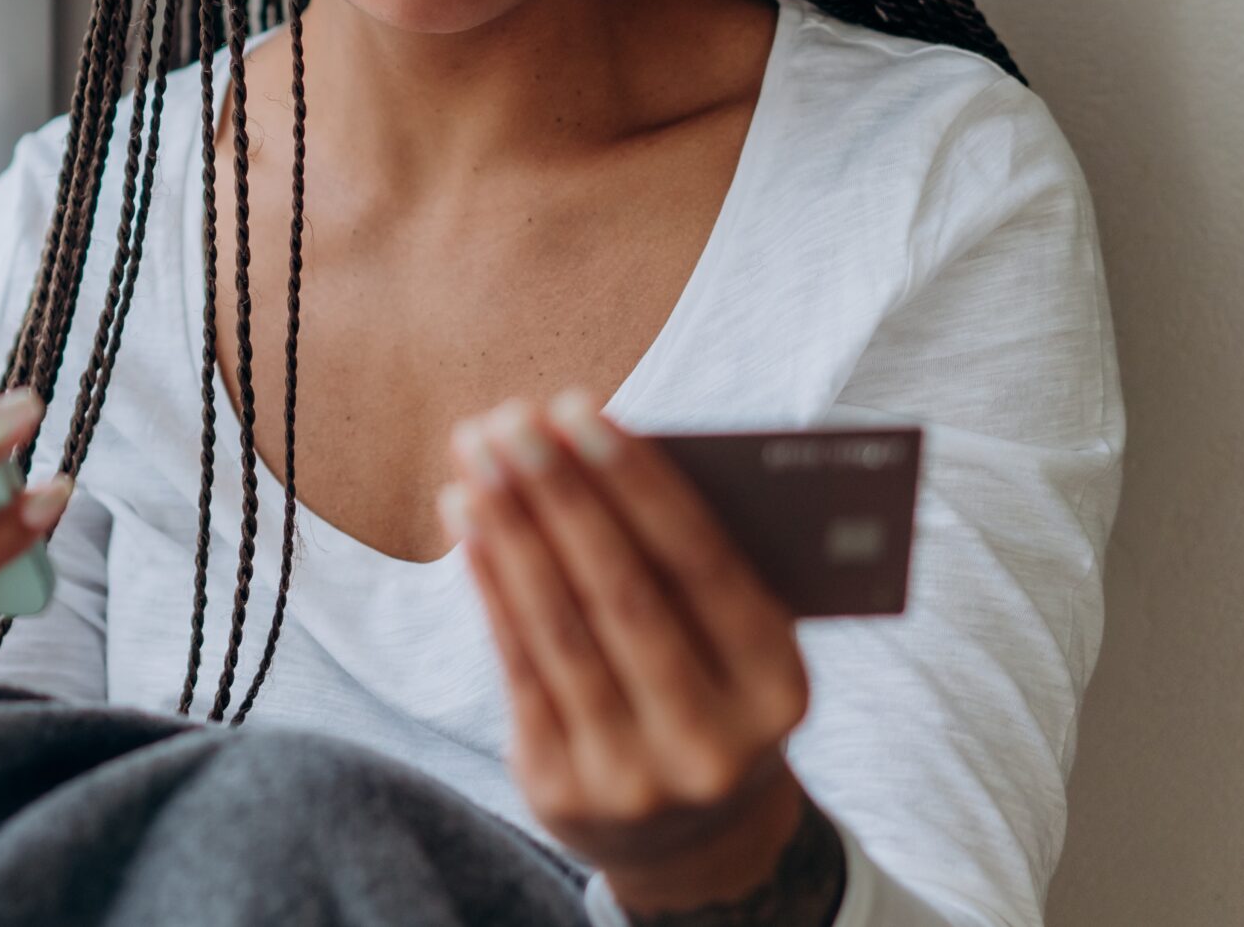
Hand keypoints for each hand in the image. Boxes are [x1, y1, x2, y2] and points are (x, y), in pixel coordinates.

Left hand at [440, 392, 842, 917]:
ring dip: (508, 529)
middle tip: (509, 419)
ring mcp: (635, 775)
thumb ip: (692, 557)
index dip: (636, 482)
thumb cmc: (709, 684)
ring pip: (560, 629)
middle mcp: (713, 739)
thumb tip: (593, 446)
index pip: (702, 565)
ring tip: (473, 456)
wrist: (693, 836)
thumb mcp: (734, 636)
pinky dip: (488, 584)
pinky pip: (518, 667)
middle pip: (623, 594)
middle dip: (559, 496)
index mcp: (777, 686)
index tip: (579, 407)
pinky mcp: (562, 790)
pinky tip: (465, 520)